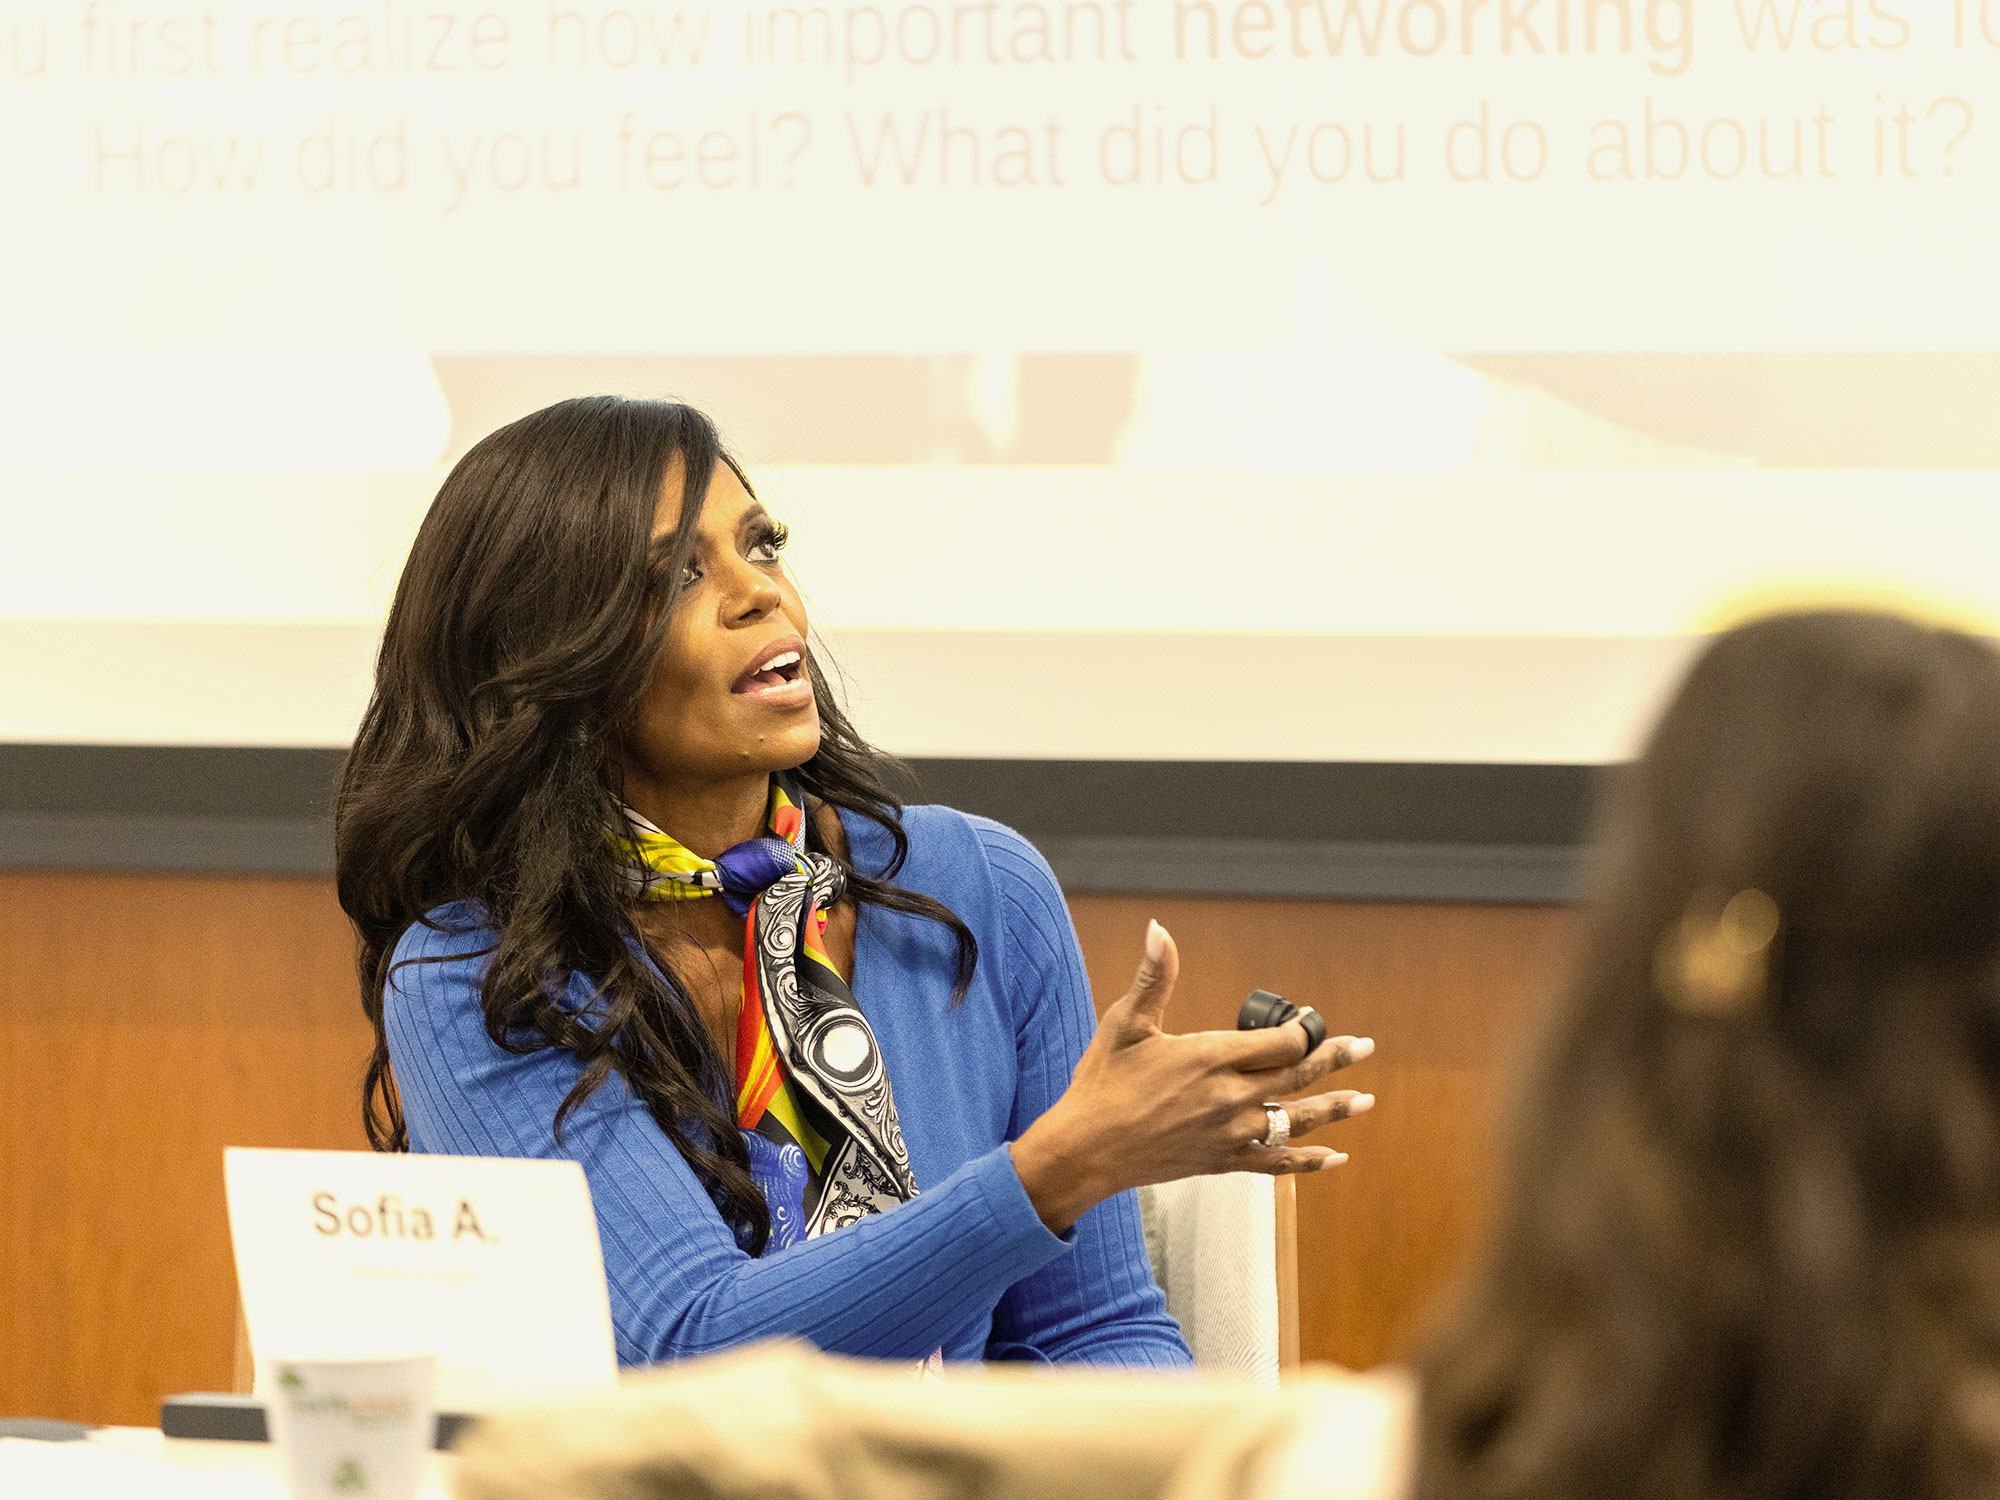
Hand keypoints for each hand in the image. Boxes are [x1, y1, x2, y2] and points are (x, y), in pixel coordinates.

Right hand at [1010, 921, 1375, 1233]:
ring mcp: (1229, 1132)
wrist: (1086, 1149)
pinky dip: (1307, 1161)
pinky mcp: (1222, 1160)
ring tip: (1365, 1101)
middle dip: (1334, 1059)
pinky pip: (1275, 1162)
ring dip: (1334, 1109)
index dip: (1303, 1029)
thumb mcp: (1126, 1023)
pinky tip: (1333, 1158)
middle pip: (1297, 1076)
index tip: (1312, 1019)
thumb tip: (1160, 930)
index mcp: (1210, 1057)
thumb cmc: (1102, 1082)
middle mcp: (1229, 1096)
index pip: (1280, 1042)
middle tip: (1365, 1047)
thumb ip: (1154, 977)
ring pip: (1295, 1120)